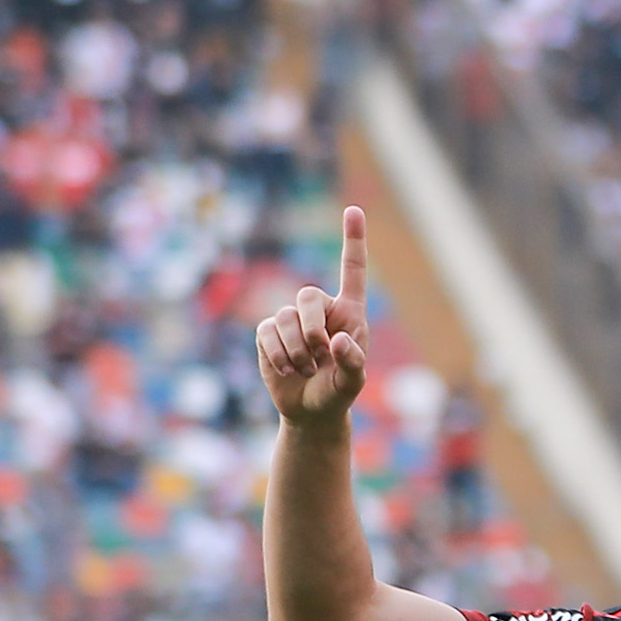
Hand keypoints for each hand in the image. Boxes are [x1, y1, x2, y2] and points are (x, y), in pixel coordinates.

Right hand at [253, 206, 371, 425]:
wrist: (311, 411)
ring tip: (308, 370)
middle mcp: (319, 310)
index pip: (352, 270)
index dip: (353, 240)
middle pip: (307, 295)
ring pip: (285, 319)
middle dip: (312, 328)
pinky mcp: (268, 333)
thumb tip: (337, 340)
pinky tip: (289, 370)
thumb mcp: (353, 382)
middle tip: (321, 355)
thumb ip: (353, 362)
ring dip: (298, 351)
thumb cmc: (339, 392)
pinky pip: (267, 333)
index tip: (353, 210)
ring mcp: (291, 319)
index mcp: (349, 312)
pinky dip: (279, 356)